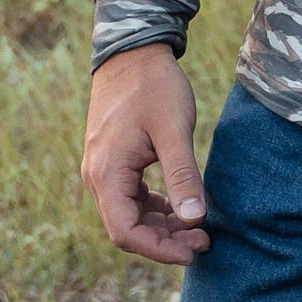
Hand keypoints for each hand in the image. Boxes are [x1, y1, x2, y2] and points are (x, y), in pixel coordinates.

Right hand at [80, 42, 210, 264]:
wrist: (133, 51)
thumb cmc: (154, 86)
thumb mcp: (174, 129)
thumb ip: (182, 174)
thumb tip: (194, 218)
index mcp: (107, 174)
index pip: (126, 233)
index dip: (160, 250)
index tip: (195, 249)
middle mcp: (97, 177)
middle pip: (127, 228)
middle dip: (165, 240)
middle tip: (204, 239)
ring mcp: (102, 169)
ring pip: (128, 214)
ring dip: (161, 225)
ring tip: (197, 225)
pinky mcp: (112, 160)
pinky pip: (130, 197)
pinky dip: (154, 207)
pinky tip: (180, 205)